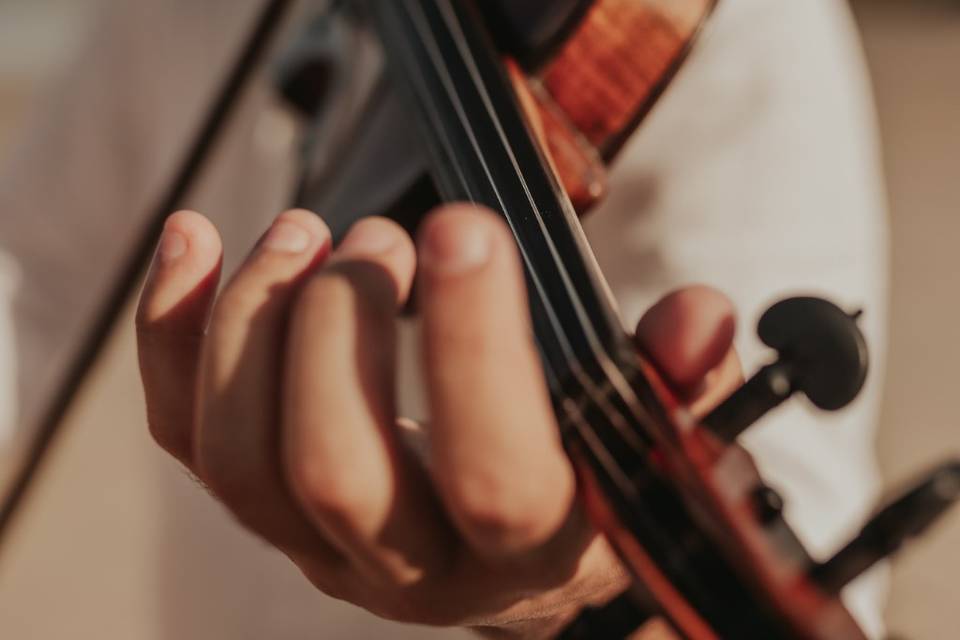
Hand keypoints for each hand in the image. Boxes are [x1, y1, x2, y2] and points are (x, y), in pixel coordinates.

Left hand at [136, 205, 740, 638]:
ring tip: (305, 231)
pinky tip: (194, 242)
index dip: (474, 353)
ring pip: (240, 460)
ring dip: (254, 322)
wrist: (515, 555)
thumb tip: (697, 318)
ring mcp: (321, 543)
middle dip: (343, 330)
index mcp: (525, 546)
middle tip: (382, 238)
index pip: (492, 474)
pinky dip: (172, 332)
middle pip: (335, 472)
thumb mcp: (653, 442)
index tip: (469, 229)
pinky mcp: (263, 508)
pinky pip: (186, 435)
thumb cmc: (584, 486)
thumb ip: (678, 384)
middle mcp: (410, 561)